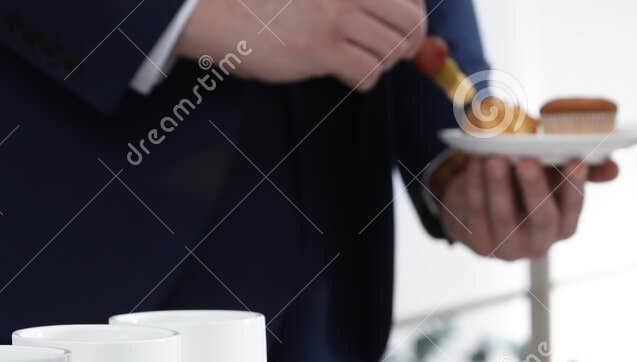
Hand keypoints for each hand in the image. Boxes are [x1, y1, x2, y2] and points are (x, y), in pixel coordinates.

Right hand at [176, 0, 425, 91]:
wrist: (223, 12)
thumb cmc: (268, 2)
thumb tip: (404, 8)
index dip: (412, 12)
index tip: (401, 22)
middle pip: (411, 20)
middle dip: (410, 42)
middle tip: (394, 50)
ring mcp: (337, 18)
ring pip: (393, 50)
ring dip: (384, 62)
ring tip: (362, 60)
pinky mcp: (323, 49)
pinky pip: (369, 73)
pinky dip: (364, 79)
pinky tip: (345, 73)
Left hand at [437, 156, 616, 259]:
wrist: (481, 204)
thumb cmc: (523, 185)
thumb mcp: (551, 175)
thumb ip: (581, 170)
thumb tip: (614, 169)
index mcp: (563, 227)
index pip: (573, 208)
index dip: (574, 186)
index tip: (576, 160)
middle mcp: (540, 244)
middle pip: (541, 219)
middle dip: (535, 188)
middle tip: (527, 160)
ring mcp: (508, 248)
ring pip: (503, 215)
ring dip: (498, 184)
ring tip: (493, 155)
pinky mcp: (480, 244)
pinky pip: (475, 212)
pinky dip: (474, 184)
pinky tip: (474, 160)